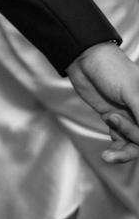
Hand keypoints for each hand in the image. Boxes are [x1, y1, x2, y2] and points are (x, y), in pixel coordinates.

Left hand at [67, 42, 138, 163]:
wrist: (84, 61)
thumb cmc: (112, 70)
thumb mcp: (131, 92)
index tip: (135, 141)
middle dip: (132, 141)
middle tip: (115, 122)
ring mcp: (131, 117)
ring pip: (134, 143)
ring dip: (123, 152)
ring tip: (107, 157)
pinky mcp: (115, 119)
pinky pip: (121, 140)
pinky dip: (115, 148)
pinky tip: (107, 154)